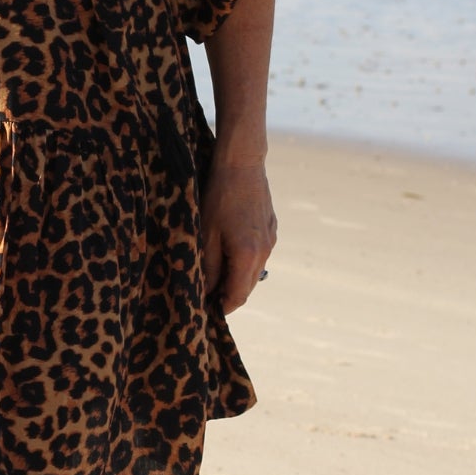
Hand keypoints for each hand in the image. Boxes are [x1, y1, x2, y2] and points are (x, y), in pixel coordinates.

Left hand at [199, 160, 275, 313]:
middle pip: (246, 287)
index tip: (204, 310)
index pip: (236, 297)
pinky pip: (258, 255)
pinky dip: (243, 261)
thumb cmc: (219, 198)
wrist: (242, 164)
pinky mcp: (271, 229)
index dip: (220, 308)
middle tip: (204, 295)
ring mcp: (270, 240)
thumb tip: (208, 293)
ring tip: (213, 273)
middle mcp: (264, 252)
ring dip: (235, 277)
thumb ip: (210, 268)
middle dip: (227, 294)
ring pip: (252, 271)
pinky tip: (227, 250)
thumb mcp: (207, 235)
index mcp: (248, 257)